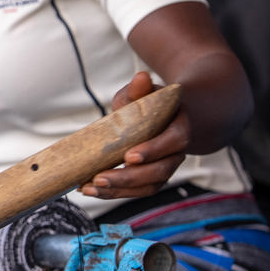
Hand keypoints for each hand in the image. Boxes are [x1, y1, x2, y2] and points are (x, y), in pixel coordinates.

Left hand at [79, 72, 188, 199]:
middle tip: (100, 178)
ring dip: (118, 190)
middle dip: (128, 178)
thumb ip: (141, 89)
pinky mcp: (151, 179)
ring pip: (147, 186)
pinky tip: (90, 189)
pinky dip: (114, 192)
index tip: (129, 156)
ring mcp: (164, 169)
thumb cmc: (152, 105)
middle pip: (158, 172)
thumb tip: (140, 78)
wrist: (168, 119)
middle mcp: (176, 154)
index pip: (172, 142)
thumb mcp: (146, 93)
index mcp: (179, 129)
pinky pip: (136, 190)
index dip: (152, 150)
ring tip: (90, 188)